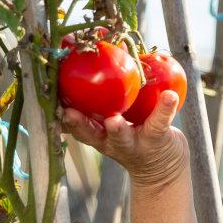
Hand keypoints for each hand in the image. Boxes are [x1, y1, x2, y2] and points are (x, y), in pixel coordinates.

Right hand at [59, 89, 188, 189]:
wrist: (162, 168)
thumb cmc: (132, 134)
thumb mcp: (110, 123)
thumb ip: (98, 100)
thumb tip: (85, 54)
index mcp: (97, 135)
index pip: (75, 125)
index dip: (62, 116)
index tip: (51, 103)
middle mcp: (111, 142)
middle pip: (92, 134)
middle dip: (80, 124)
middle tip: (69, 114)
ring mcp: (133, 143)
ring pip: (122, 137)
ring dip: (116, 129)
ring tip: (114, 120)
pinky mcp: (157, 139)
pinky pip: (160, 122)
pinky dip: (165, 108)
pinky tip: (170, 95)